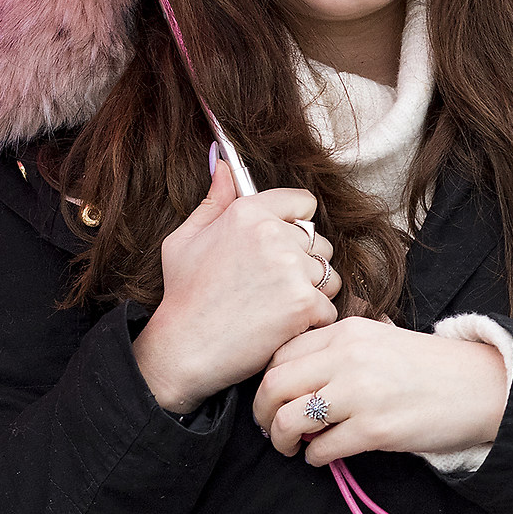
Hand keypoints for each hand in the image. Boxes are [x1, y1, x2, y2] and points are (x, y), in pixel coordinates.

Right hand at [133, 160, 337, 413]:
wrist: (183, 349)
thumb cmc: (184, 295)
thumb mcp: (186, 239)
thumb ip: (215, 200)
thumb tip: (224, 164)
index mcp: (248, 212)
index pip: (304, 203)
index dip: (295, 226)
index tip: (280, 246)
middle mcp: (273, 235)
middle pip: (320, 242)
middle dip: (303, 264)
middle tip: (268, 287)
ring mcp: (291, 269)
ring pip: (329, 275)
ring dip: (312, 293)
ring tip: (274, 308)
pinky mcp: (304, 304)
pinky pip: (328, 308)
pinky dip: (311, 322)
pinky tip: (280, 328)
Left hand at [255, 319, 508, 466]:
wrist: (485, 387)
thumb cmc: (432, 369)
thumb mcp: (382, 340)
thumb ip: (339, 351)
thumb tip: (293, 382)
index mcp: (349, 331)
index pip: (281, 354)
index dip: (267, 382)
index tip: (272, 399)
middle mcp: (350, 356)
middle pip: (273, 386)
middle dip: (262, 413)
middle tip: (269, 428)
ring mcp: (362, 393)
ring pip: (288, 419)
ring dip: (282, 440)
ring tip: (293, 447)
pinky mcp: (375, 429)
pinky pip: (321, 449)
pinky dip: (315, 458)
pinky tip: (326, 456)